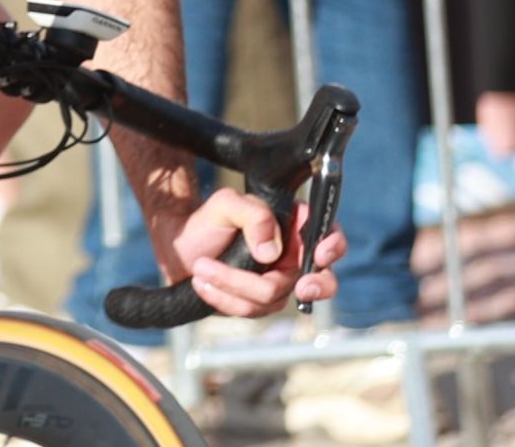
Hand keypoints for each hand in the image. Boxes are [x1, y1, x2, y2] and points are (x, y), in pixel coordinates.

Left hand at [160, 189, 346, 316]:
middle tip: (302, 287)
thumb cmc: (207, 222)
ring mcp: (278, 282)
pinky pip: (253, 310)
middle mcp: (292, 257)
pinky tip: (203, 284)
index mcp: (292, 226)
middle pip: (322, 279)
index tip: (320, 254)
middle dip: (317, 286)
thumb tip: (271, 250)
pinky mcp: (260, 304)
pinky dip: (225, 298)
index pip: (327, 233)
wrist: (181, 248)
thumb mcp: (225, 205)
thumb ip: (252, 214)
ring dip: (234, 284)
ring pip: (273, 296)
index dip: (333, 245)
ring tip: (201, 267)